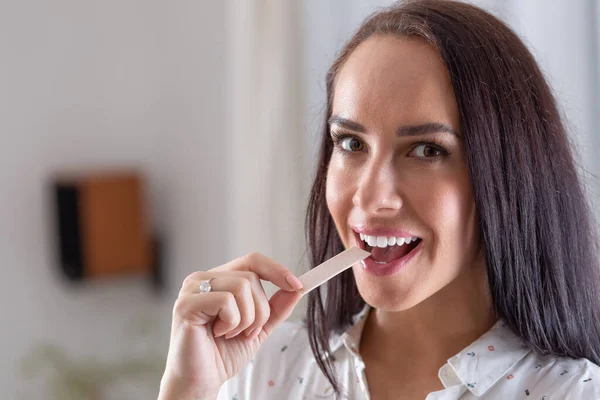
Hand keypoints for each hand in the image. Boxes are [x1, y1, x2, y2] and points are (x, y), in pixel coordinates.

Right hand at [158, 252, 303, 399]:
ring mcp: (192, 289)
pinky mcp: (186, 303)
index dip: (276, 270)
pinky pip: (226, 300)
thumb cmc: (223, 354)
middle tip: (247, 332)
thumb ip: (276, 307)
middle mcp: (203, 278)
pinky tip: (218, 333)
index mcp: (219, 279)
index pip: (252, 260)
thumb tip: (297, 287)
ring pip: (242, 286)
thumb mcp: (259, 327)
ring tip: (231, 334)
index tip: (297, 285)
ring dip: (246, 318)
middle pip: (251, 276)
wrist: (201, 381)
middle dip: (260, 310)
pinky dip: (231, 322)